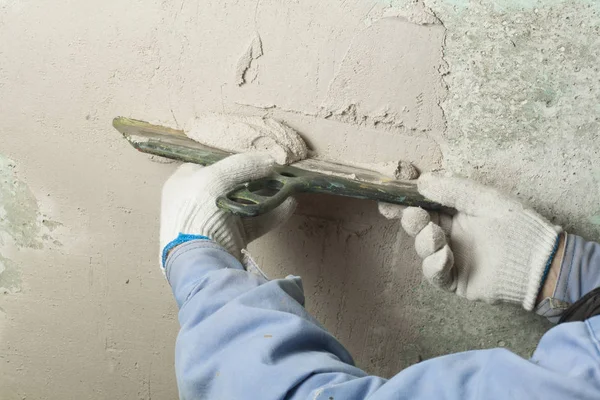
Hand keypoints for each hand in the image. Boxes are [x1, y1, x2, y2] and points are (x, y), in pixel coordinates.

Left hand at [160, 153, 295, 267]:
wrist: (198, 259)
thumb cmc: (198, 211)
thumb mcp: (217, 177)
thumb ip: (244, 164)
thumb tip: (269, 160)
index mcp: (183, 184)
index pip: (208, 166)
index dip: (229, 162)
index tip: (252, 162)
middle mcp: (196, 202)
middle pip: (229, 185)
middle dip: (253, 180)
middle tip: (273, 174)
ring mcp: (213, 222)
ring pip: (243, 204)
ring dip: (266, 196)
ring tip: (285, 188)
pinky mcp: (229, 239)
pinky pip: (254, 222)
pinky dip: (271, 214)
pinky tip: (288, 204)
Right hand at [380, 173, 560, 310]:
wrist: (539, 260)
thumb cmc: (516, 224)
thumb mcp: (484, 198)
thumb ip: (452, 189)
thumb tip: (422, 181)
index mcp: (456, 213)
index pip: (424, 205)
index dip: (405, 201)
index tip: (389, 196)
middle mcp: (450, 234)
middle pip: (418, 226)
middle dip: (410, 220)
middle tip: (413, 215)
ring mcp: (451, 258)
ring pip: (422, 249)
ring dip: (424, 242)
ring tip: (437, 237)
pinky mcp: (455, 280)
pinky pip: (434, 274)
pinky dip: (434, 265)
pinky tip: (445, 256)